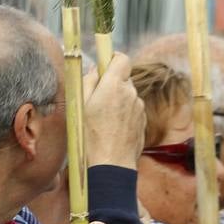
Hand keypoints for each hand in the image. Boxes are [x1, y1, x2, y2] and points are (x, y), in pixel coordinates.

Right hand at [82, 52, 145, 168]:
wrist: (111, 165)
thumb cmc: (91, 136)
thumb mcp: (80, 105)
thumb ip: (88, 81)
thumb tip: (95, 70)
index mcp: (115, 84)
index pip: (121, 58)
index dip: (112, 59)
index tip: (103, 66)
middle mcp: (131, 93)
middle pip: (124, 78)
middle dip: (112, 84)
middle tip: (97, 100)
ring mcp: (139, 108)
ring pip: (128, 96)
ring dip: (118, 102)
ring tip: (104, 120)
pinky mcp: (143, 121)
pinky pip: (132, 111)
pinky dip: (124, 115)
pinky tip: (113, 130)